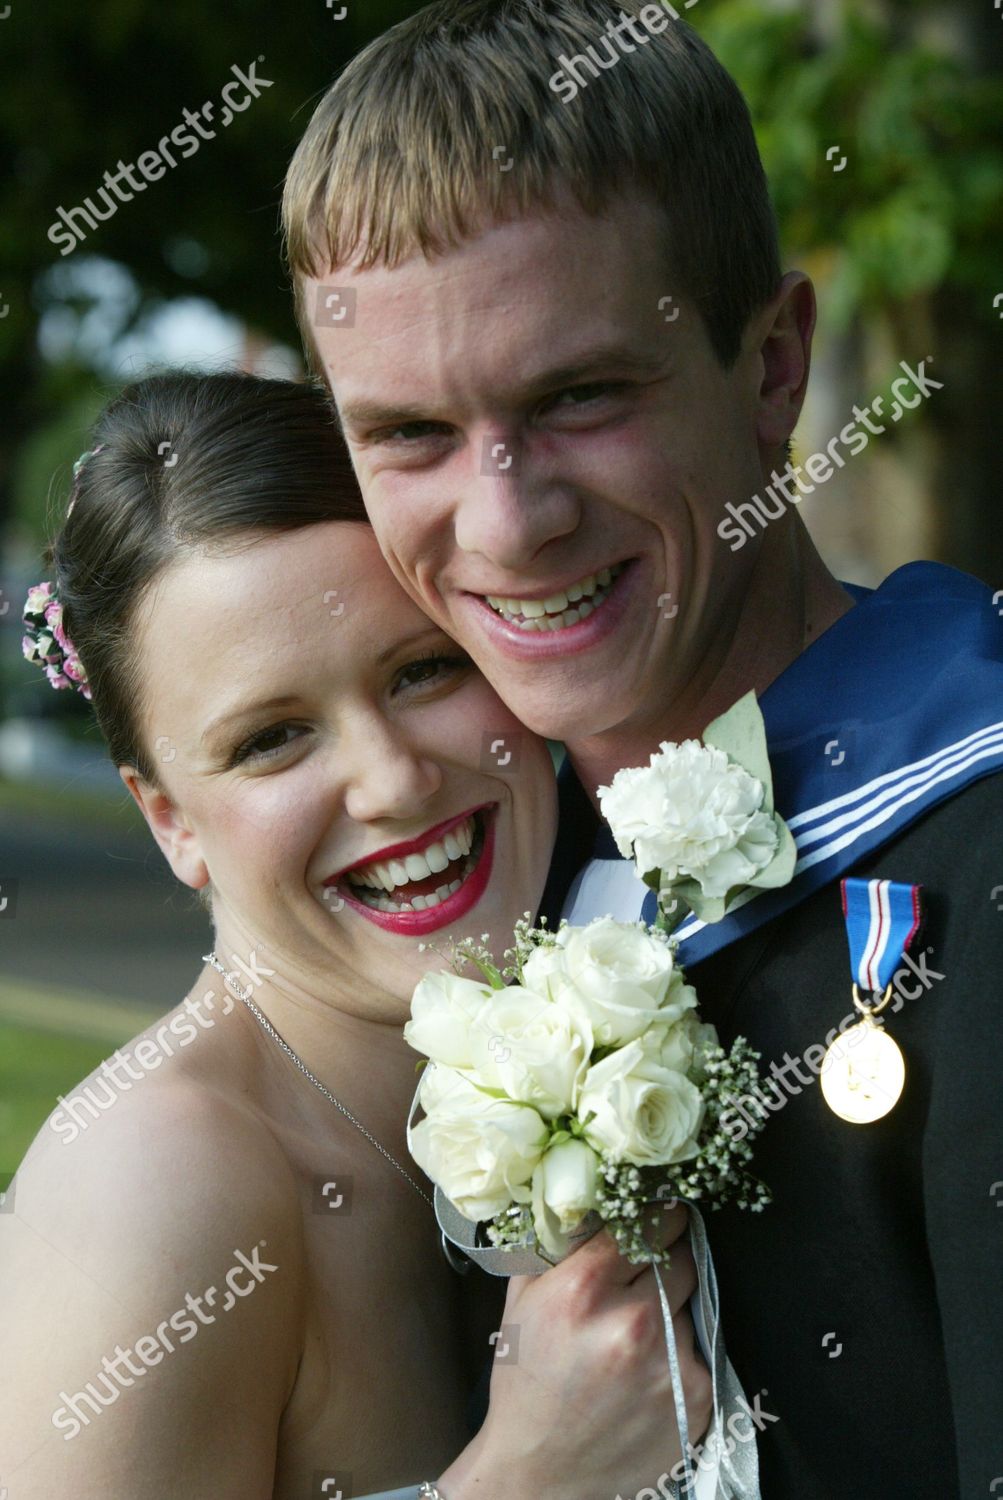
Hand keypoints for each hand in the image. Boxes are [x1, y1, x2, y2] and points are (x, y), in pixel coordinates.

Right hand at [439, 1203, 710, 1499]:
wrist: (542, 1473)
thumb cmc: (527, 1382)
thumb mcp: (524, 1301)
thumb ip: (559, 1246)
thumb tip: (597, 1199)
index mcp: (583, 1290)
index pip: (646, 1222)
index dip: (657, 1215)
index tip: (660, 1214)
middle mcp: (631, 1323)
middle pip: (678, 1258)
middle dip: (663, 1262)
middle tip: (640, 1281)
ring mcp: (668, 1362)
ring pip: (687, 1303)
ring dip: (668, 1310)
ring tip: (630, 1341)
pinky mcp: (696, 1395)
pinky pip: (698, 1347)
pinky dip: (678, 1352)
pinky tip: (644, 1373)